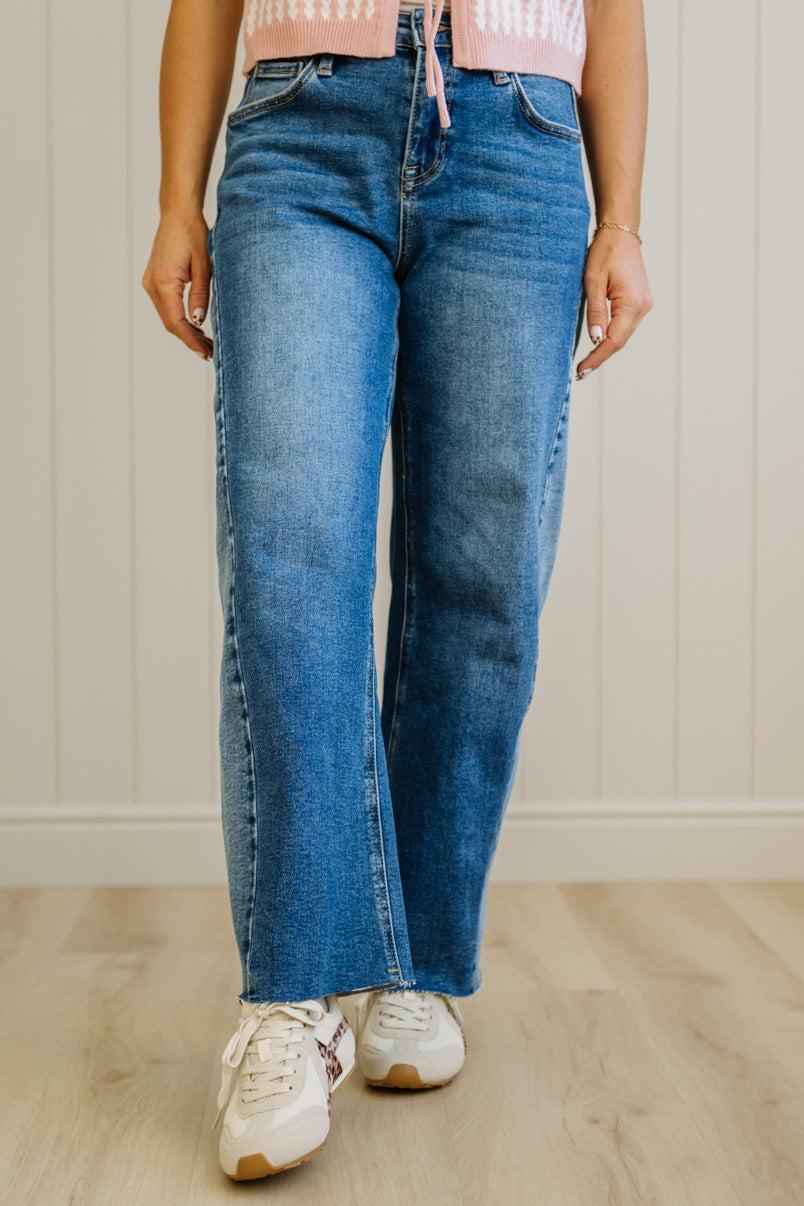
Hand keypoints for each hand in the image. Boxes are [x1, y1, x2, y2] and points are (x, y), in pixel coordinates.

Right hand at [141, 210, 213, 359]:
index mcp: (164, 282)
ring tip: (205, 343)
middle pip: (170, 323)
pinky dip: (179, 319)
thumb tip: (197, 321)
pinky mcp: (154, 280)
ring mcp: (151, 283)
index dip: (191, 340)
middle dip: (189, 339)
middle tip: (209, 352)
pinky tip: (195, 326)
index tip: (205, 353)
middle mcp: (152, 285)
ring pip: (167, 317)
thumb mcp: (204, 266)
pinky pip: (166, 307)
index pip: (177, 321)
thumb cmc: (193, 234)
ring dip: (185, 331)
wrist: (178, 214)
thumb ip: (200, 294)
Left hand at [575, 228, 651, 378]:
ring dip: (605, 350)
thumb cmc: (605, 252)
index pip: (614, 340)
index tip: (582, 370)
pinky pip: (624, 326)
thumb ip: (596, 312)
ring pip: (623, 335)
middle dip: (600, 358)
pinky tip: (598, 345)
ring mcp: (643, 305)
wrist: (621, 233)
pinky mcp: (639, 303)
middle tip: (580, 373)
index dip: (597, 357)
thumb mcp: (593, 281)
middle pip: (620, 341)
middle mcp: (642, 307)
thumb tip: (595, 340)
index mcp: (632, 303)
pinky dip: (611, 338)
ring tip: (587, 364)